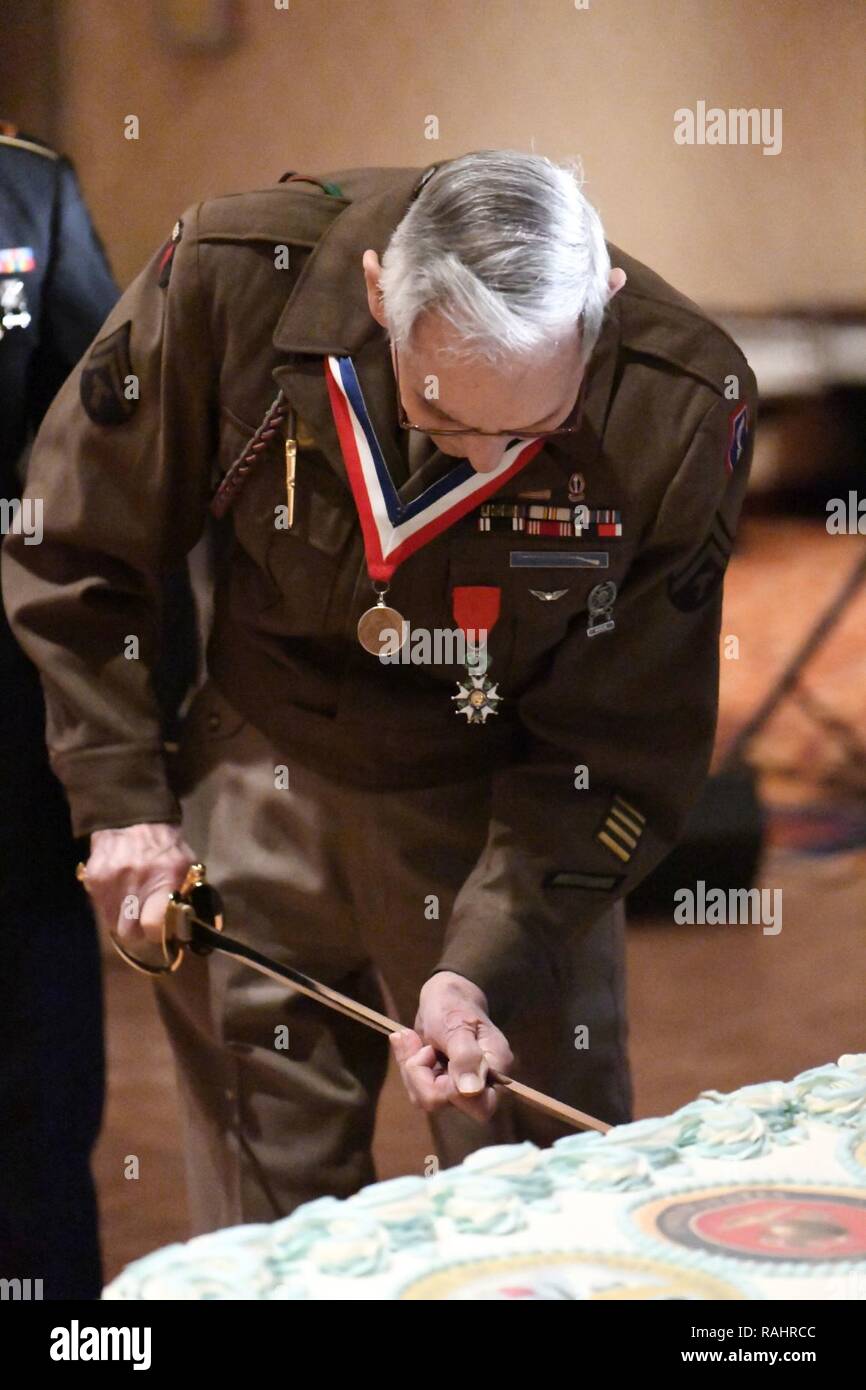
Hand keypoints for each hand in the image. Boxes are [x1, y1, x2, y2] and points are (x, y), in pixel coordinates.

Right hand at [82, 823, 196, 945]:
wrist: (132, 818)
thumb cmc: (165, 845)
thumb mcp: (185, 866)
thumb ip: (185, 895)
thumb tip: (183, 926)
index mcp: (164, 880)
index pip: (153, 925)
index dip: (156, 933)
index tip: (160, 929)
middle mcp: (135, 882)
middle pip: (129, 932)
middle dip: (137, 929)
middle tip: (144, 917)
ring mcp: (110, 881)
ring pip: (112, 923)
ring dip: (121, 917)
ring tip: (131, 901)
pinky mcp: (93, 879)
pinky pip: (99, 906)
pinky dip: (108, 903)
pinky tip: (118, 889)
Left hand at [389, 971, 513, 1122]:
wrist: (444, 995)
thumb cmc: (454, 1005)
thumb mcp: (457, 1026)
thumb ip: (466, 1056)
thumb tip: (472, 1091)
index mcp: (495, 1068)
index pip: (481, 1106)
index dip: (452, 1092)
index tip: (433, 1056)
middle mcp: (480, 1083)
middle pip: (444, 1102)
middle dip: (420, 1073)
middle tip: (419, 1043)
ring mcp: (460, 1086)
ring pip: (426, 1098)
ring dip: (411, 1068)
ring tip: (411, 1038)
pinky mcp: (442, 1085)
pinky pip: (418, 1089)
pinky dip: (408, 1066)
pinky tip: (408, 1042)